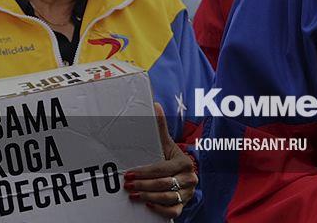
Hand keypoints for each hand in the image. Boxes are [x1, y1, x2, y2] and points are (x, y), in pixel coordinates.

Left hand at [124, 103, 198, 217]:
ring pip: (167, 197)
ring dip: (148, 196)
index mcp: (184, 163)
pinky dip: (160, 208)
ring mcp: (187, 193)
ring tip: (133, 194)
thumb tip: (155, 105)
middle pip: (164, 183)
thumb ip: (160, 128)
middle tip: (127, 185)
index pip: (162, 169)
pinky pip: (173, 211)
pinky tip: (148, 204)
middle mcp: (189, 178)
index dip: (144, 172)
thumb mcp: (165, 145)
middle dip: (143, 184)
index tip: (129, 173)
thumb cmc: (169, 159)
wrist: (181, 177)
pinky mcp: (183, 205)